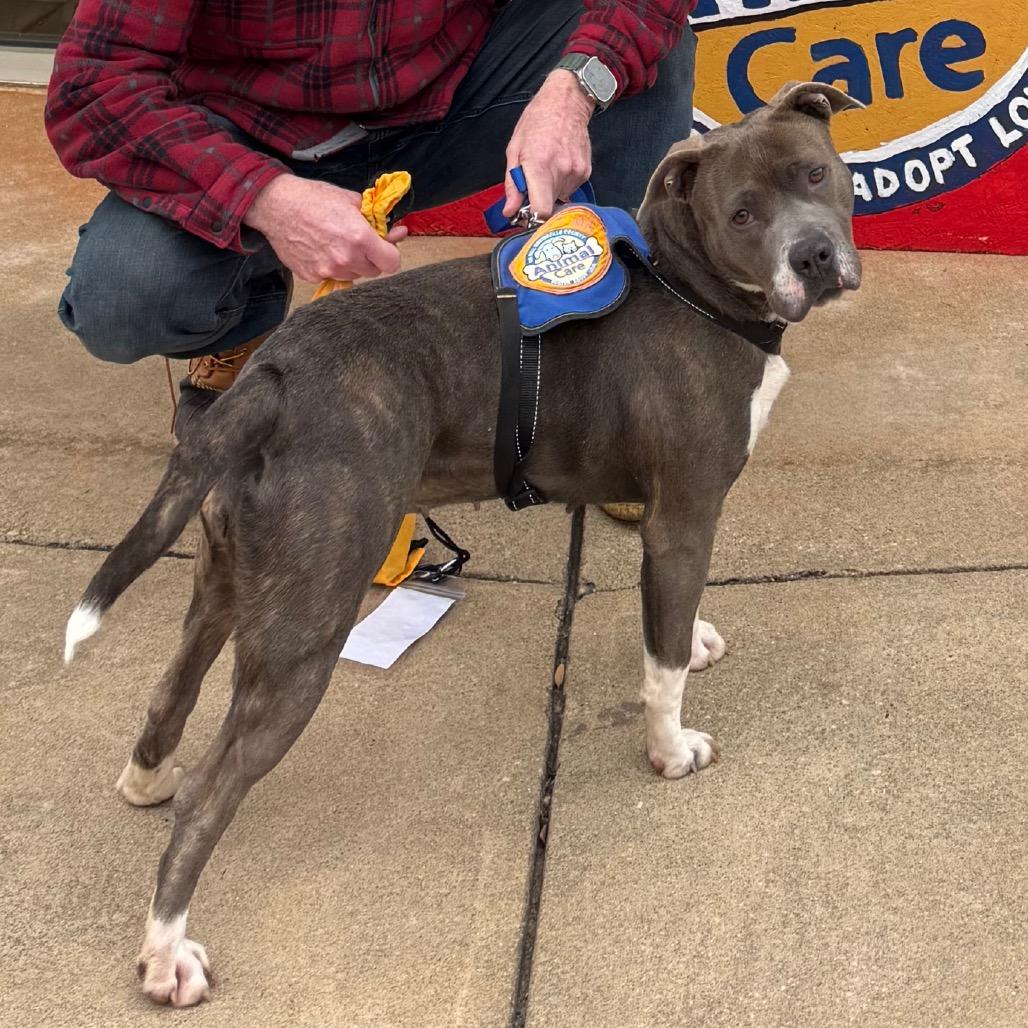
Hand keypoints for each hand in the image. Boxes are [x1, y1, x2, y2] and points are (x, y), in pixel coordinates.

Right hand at [243, 174, 407, 281]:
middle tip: (360, 243)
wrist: (275, 206)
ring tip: (337, 244)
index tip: (386, 247)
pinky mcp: (313, 276)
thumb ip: (374, 219)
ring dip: (352, 264)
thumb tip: (395, 230)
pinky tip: (322, 249)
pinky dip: (332, 267)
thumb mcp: (350, 200)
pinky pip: (332, 277)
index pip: (392, 263)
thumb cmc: (312, 198)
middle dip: (371, 258)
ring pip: (353, 275)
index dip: (391, 254)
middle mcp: (346, 259)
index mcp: (360, 238)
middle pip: (373, 271)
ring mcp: (329, 270)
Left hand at [502, 70, 594, 220]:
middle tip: (532, 186)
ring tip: (547, 168)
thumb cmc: (536, 122)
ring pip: (560, 198)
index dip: (534, 219)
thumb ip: (512, 185)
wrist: (566, 102)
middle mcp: (560, 171)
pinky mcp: (585, 171)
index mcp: (539, 166)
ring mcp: (576, 172)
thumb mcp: (515, 150)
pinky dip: (562, 183)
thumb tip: (510, 212)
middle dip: (539, 202)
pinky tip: (559, 164)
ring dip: (551, 190)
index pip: (542, 211)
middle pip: (550, 207)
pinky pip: (570, 189)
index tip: (527, 215)